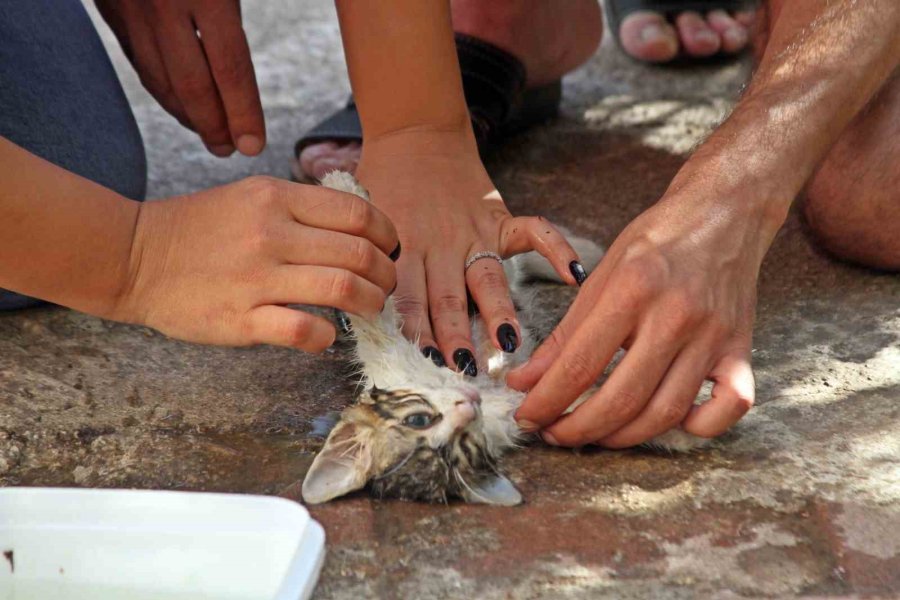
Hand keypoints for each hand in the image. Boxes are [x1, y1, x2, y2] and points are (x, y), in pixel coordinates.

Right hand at [94, 0, 264, 156]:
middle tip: (229, 149)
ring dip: (185, 115)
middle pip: (191, 86)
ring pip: (158, 79)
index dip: (243, 114)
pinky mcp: (108, 6)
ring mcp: (130, 7)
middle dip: (212, 126)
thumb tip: (241, 78)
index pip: (230, 69)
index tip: (252, 146)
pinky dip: (161, 89)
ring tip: (208, 133)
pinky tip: (178, 102)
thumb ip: (233, 19)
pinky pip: (138, 60)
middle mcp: (163, 4)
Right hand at [112, 176, 398, 350]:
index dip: (387, 234)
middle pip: (359, 253)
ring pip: (342, 289)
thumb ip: (301, 207)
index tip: (390, 249)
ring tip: (372, 309)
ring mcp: (256, 278)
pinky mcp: (240, 319)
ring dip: (371, 304)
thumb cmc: (199, 228)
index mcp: (277, 199)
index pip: (357, 213)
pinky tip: (326, 335)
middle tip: (387, 286)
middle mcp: (271, 234)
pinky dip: (326, 336)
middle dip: (387, 274)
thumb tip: (359, 226)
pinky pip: (303, 330)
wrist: (135, 256)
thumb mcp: (251, 196)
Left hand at [356, 130, 581, 374]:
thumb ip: (368, 265)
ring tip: (507, 344)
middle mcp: (439, 245)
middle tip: (463, 370)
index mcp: (402, 249)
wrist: (413, 134)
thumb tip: (360, 314)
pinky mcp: (499, 216)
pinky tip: (575, 273)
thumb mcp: (363, 224)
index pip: (407, 300)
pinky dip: (557, 248)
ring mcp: (474, 232)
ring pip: (486, 278)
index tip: (421, 365)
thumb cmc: (383, 185)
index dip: (414, 333)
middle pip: (448, 298)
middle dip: (455, 337)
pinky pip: (534, 231)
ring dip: (497, 312)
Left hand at [508, 181, 777, 445]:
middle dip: (578, 428)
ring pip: (667, 412)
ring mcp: (714, 335)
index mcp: (633, 288)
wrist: (725, 212)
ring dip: (623, 436)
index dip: (546, 401)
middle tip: (554, 434)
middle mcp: (676, 314)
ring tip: (595, 434)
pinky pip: (732, 406)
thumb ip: (563, 334)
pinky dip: (700, 426)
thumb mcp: (601, 275)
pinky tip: (671, 421)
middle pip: (622, 398)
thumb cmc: (657, 241)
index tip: (527, 417)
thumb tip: (525, 381)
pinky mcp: (742, 348)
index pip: (579, 364)